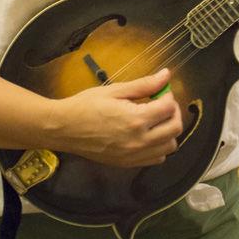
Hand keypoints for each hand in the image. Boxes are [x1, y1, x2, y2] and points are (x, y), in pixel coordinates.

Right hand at [52, 68, 182, 166]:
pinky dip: (159, 147)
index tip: (159, 92)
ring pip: (169, 146)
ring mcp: (134, 155)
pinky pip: (156, 159)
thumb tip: (167, 75)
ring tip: (155, 120)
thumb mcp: (115, 90)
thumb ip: (144, 85)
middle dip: (173, 113)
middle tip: (161, 104)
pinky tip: (147, 135)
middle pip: (175, 128)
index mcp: (136, 119)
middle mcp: (139, 141)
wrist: (64, 128)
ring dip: (168, 131)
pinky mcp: (128, 164)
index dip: (168, 96)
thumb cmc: (86, 105)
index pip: (169, 108)